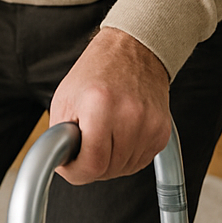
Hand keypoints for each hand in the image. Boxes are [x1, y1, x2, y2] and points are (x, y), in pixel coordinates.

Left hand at [49, 27, 171, 184]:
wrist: (131, 51)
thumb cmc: (95, 72)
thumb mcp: (65, 98)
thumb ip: (60, 134)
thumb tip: (64, 164)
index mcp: (100, 105)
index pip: (92, 163)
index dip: (75, 171)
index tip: (68, 167)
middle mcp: (129, 116)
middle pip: (108, 170)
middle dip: (90, 164)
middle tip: (82, 143)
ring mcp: (149, 126)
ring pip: (125, 169)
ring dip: (109, 161)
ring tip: (101, 133)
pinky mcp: (161, 133)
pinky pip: (140, 162)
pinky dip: (125, 155)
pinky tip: (118, 134)